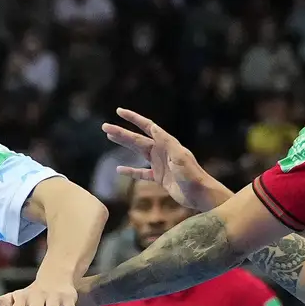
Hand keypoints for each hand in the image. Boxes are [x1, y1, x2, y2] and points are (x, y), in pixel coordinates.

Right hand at [102, 109, 226, 211]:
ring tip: (110, 138)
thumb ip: (166, 142)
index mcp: (166, 143)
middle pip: (137, 139)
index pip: (147, 126)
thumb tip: (153, 126)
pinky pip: (141, 173)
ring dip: (124, 145)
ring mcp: (159, 164)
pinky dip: (130, 171)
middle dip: (121, 132)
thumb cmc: (192, 174)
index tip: (119, 111)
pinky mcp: (159, 177)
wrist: (199, 193)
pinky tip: (119, 169)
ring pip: (137, 152)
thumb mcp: (179, 156)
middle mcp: (161, 151)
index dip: (133, 118)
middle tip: (105, 127)